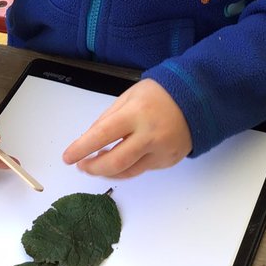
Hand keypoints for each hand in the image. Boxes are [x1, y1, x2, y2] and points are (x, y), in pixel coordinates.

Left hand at [62, 79, 191, 178]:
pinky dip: (127, 166)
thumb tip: (89, 140)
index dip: (82, 148)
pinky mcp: (169, 161)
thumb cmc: (159, 94)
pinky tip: (120, 159)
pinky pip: (142, 169)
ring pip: (128, 172)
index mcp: (136, 113)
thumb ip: (109, 118)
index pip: (103, 134)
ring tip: (96, 164)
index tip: (67, 157)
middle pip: (115, 162)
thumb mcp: (129, 96)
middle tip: (81, 166)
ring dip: (108, 171)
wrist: (198, 98)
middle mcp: (149, 135)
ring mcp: (161, 151)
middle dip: (93, 167)